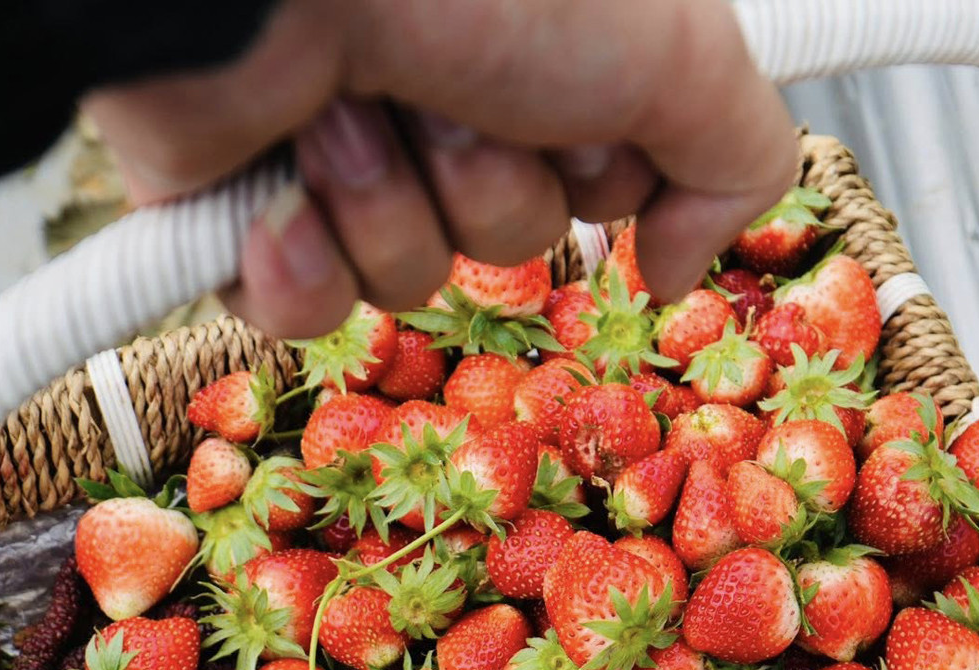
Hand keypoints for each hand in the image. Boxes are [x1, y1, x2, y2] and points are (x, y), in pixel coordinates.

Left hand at [83, 0, 797, 337]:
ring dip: (391, 206)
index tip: (589, 123)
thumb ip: (736, 161)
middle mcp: (446, 93)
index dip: (609, 176)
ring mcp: (339, 148)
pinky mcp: (241, 201)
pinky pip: (305, 309)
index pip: (612, 182)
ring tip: (352, 108)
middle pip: (516, 241)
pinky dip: (301, 264)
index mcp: (542, 51)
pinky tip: (286, 192)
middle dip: (491, 185)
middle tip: (458, 94)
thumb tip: (678, 273)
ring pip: (410, 278)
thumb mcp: (678, 53)